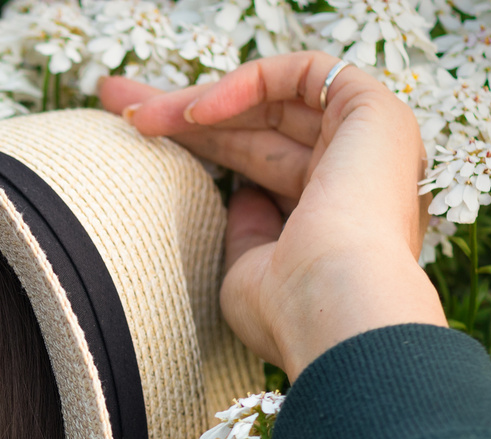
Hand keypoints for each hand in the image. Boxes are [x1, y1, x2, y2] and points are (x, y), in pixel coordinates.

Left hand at [98, 51, 446, 379]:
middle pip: (257, 127)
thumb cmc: (288, 313)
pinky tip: (195, 112)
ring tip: (137, 114)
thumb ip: (245, 231)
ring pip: (275, 99)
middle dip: (182, 114)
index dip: (194, 146)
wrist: (334, 312)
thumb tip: (241, 197)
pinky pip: (309, 73)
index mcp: (331, 216)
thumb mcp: (246, 272)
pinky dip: (251, 81)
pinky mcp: (377, 114)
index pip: (255, 162)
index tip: (134, 137)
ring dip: (200, 101)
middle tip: (113, 102)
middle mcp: (356, 175)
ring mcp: (371, 143)